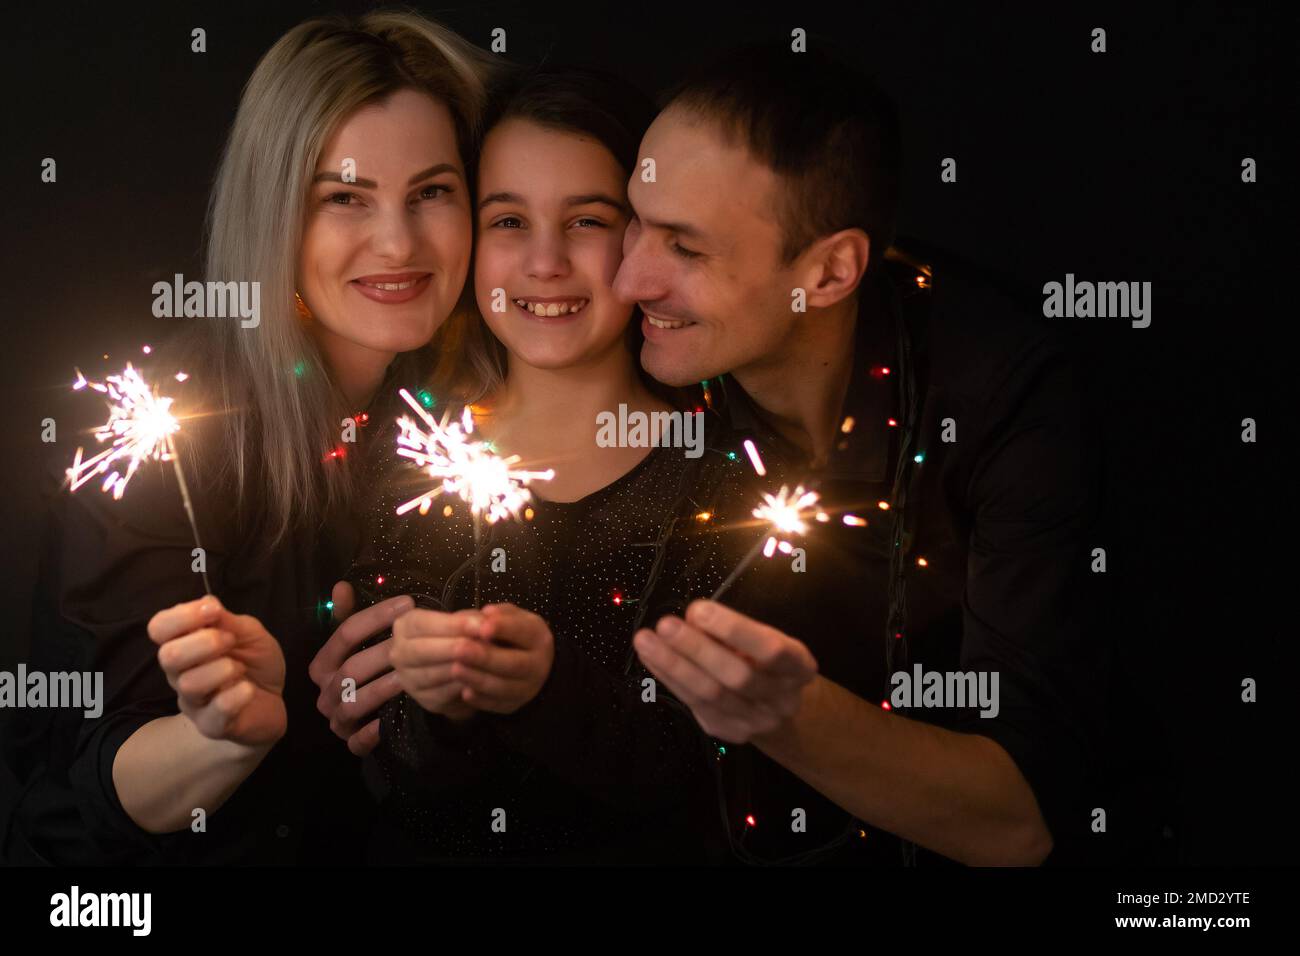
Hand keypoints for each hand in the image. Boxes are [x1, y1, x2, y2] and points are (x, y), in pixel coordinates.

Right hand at [148, 596, 285, 747]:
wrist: (271, 703)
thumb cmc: (254, 663)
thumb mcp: (248, 633)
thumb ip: (227, 620)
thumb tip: (206, 602)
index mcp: (184, 645)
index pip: (159, 628)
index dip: (182, 616)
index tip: (214, 611)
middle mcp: (180, 674)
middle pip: (168, 656)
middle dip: (205, 642)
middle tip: (231, 642)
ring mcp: (193, 702)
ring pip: (190, 684)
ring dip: (224, 669)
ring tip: (241, 670)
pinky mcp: (212, 725)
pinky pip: (217, 710)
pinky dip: (238, 695)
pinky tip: (248, 690)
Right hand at [308, 581, 412, 756]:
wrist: (365, 714)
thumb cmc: (363, 668)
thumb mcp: (353, 641)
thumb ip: (347, 615)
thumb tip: (342, 586)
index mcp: (322, 664)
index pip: (344, 635)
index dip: (376, 617)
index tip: (408, 603)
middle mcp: (325, 691)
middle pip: (351, 669)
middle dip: (383, 653)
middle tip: (414, 642)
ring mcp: (336, 718)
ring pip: (354, 702)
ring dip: (381, 689)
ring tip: (408, 675)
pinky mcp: (350, 742)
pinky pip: (357, 741)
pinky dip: (372, 733)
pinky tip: (391, 720)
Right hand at [390, 606, 483, 718]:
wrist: (463, 665)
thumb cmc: (461, 634)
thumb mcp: (465, 620)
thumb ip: (472, 619)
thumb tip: (483, 625)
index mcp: (406, 626)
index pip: (423, 624)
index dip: (452, 625)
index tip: (480, 627)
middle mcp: (399, 653)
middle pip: (422, 651)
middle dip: (454, 649)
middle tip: (481, 648)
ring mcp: (408, 679)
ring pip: (431, 675)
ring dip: (459, 669)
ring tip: (486, 663)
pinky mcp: (424, 701)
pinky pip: (442, 695)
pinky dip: (461, 687)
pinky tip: (479, 680)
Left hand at [446, 604, 553, 713]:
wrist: (527, 664)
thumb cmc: (512, 635)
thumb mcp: (511, 618)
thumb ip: (499, 614)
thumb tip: (486, 614)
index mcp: (538, 638)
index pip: (523, 632)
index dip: (503, 629)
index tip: (482, 627)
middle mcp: (539, 665)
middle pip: (514, 664)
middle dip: (486, 657)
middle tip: (460, 649)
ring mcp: (528, 688)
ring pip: (504, 687)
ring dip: (479, 679)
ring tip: (456, 669)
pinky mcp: (514, 705)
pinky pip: (497, 705)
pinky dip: (480, 700)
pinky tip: (464, 692)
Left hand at [633, 599, 817, 742]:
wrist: (776, 706)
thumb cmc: (766, 660)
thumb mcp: (762, 639)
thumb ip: (733, 631)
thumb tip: (693, 619)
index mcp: (799, 667)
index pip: (770, 650)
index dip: (733, 630)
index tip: (697, 610)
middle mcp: (782, 699)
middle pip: (737, 677)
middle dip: (696, 649)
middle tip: (665, 625)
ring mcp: (756, 721)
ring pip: (711, 695)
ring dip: (674, 666)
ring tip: (646, 641)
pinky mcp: (729, 732)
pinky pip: (695, 705)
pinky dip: (669, 679)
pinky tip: (651, 659)